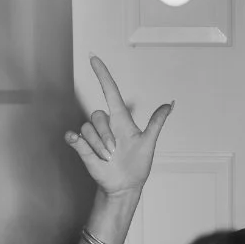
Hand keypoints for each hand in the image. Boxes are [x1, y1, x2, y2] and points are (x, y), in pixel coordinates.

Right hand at [65, 56, 172, 198]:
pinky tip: (76, 142)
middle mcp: (106, 125)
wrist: (125, 186)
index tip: (93, 57)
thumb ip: (157, 122)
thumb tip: (171, 104)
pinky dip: (74, 140)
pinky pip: (74, 137)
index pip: (110, 91)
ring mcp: (94, 136)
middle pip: (98, 115)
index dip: (102, 74)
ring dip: (98, 145)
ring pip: (87, 128)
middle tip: (114, 152)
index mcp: (121, 119)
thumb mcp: (149, 143)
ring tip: (108, 158)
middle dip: (105, 136)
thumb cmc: (137, 165)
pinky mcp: (83, 147)